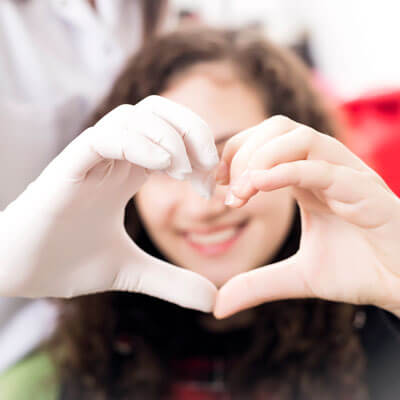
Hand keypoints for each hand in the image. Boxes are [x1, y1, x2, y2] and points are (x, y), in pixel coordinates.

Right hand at [0, 96, 218, 311]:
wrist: (17, 272)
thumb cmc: (67, 262)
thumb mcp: (131, 271)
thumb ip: (171, 281)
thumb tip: (212, 302)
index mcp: (129, 173)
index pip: (172, 135)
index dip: (201, 153)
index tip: (211, 189)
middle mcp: (113, 159)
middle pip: (159, 110)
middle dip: (192, 129)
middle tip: (209, 166)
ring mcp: (91, 159)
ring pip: (134, 115)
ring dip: (168, 137)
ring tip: (181, 172)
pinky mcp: (68, 166)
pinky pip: (105, 136)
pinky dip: (138, 143)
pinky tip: (161, 167)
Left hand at [214, 116, 399, 317]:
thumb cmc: (358, 271)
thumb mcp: (296, 278)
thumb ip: (256, 285)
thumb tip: (218, 306)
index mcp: (309, 179)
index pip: (266, 142)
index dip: (235, 155)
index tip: (215, 183)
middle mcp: (327, 169)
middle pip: (279, 128)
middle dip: (243, 152)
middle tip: (226, 190)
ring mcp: (348, 177)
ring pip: (300, 138)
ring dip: (260, 159)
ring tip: (241, 193)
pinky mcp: (367, 194)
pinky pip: (323, 169)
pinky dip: (286, 172)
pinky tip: (257, 187)